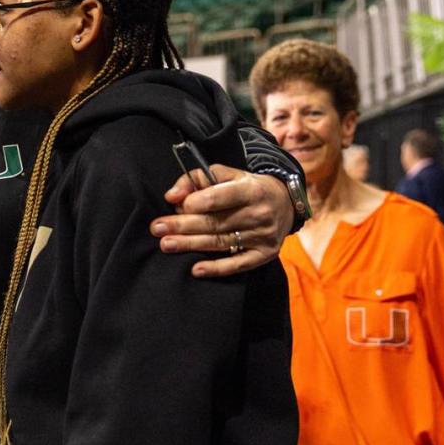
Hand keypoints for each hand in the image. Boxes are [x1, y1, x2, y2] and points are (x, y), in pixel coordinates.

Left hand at [150, 164, 293, 277]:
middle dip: (183, 225)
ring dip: (190, 245)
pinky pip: (238, 264)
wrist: (286, 203)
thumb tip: (172, 196)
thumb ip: (197, 179)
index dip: (196, 201)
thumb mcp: (227, 174)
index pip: (220, 196)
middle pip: (215, 222)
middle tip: (156, 228)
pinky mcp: (264, 254)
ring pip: (221, 242)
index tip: (175, 204)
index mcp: (250, 189)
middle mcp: (259, 214)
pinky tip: (195, 270)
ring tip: (165, 244)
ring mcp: (263, 236)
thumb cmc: (247, 187)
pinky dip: (216, 268)